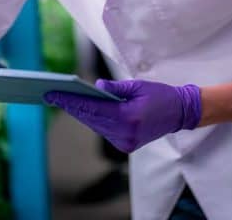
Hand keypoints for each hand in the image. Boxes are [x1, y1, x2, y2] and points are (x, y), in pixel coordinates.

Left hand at [44, 79, 202, 152]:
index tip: (52, 94)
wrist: (180, 113)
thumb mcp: (138, 86)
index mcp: (129, 117)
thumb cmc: (161, 95)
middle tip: (51, 95)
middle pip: (91, 118)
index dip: (70, 100)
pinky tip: (82, 109)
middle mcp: (126, 133)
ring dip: (81, 113)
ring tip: (63, 100)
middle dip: (71, 106)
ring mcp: (126, 142)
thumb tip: (94, 87)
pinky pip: (105, 131)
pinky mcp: (127, 145)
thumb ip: (115, 88)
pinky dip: (94, 120)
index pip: (92, 108)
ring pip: (96, 126)